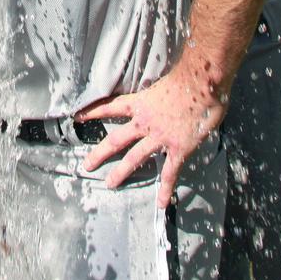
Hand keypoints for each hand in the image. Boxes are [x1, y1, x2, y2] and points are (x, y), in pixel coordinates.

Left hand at [76, 65, 227, 207]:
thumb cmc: (187, 76)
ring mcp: (160, 137)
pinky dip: (166, 188)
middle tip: (87, 165)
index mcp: (141, 102)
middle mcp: (145, 121)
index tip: (78, 117)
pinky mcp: (178, 149)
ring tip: (109, 184)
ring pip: (135, 158)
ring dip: (121, 172)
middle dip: (99, 153)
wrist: (202, 84)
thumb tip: (166, 90)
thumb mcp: (165, 79)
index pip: (111, 106)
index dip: (94, 112)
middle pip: (116, 139)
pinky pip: (170, 172)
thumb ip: (161, 89)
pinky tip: (161, 203)